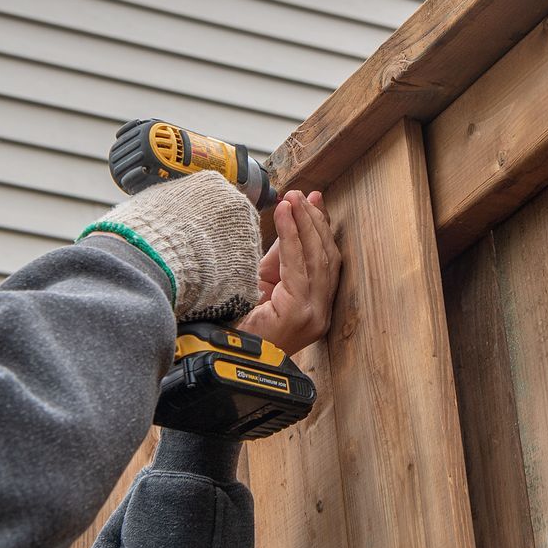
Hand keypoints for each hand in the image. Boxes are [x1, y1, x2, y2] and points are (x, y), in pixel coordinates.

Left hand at [235, 190, 340, 355]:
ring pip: (318, 259)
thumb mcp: (261, 283)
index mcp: (314, 308)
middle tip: (301, 195)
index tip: (314, 201)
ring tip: (294, 199)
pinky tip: (286, 216)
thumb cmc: (237, 324)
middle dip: (314, 221)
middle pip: (326, 257)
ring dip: (306, 224)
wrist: (220, 352)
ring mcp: (314, 315)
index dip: (321, 228)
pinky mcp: (300, 314)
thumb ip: (277, 258)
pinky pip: (300, 267)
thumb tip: (289, 222)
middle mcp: (320, 313)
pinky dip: (293, 237)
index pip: (326, 261)